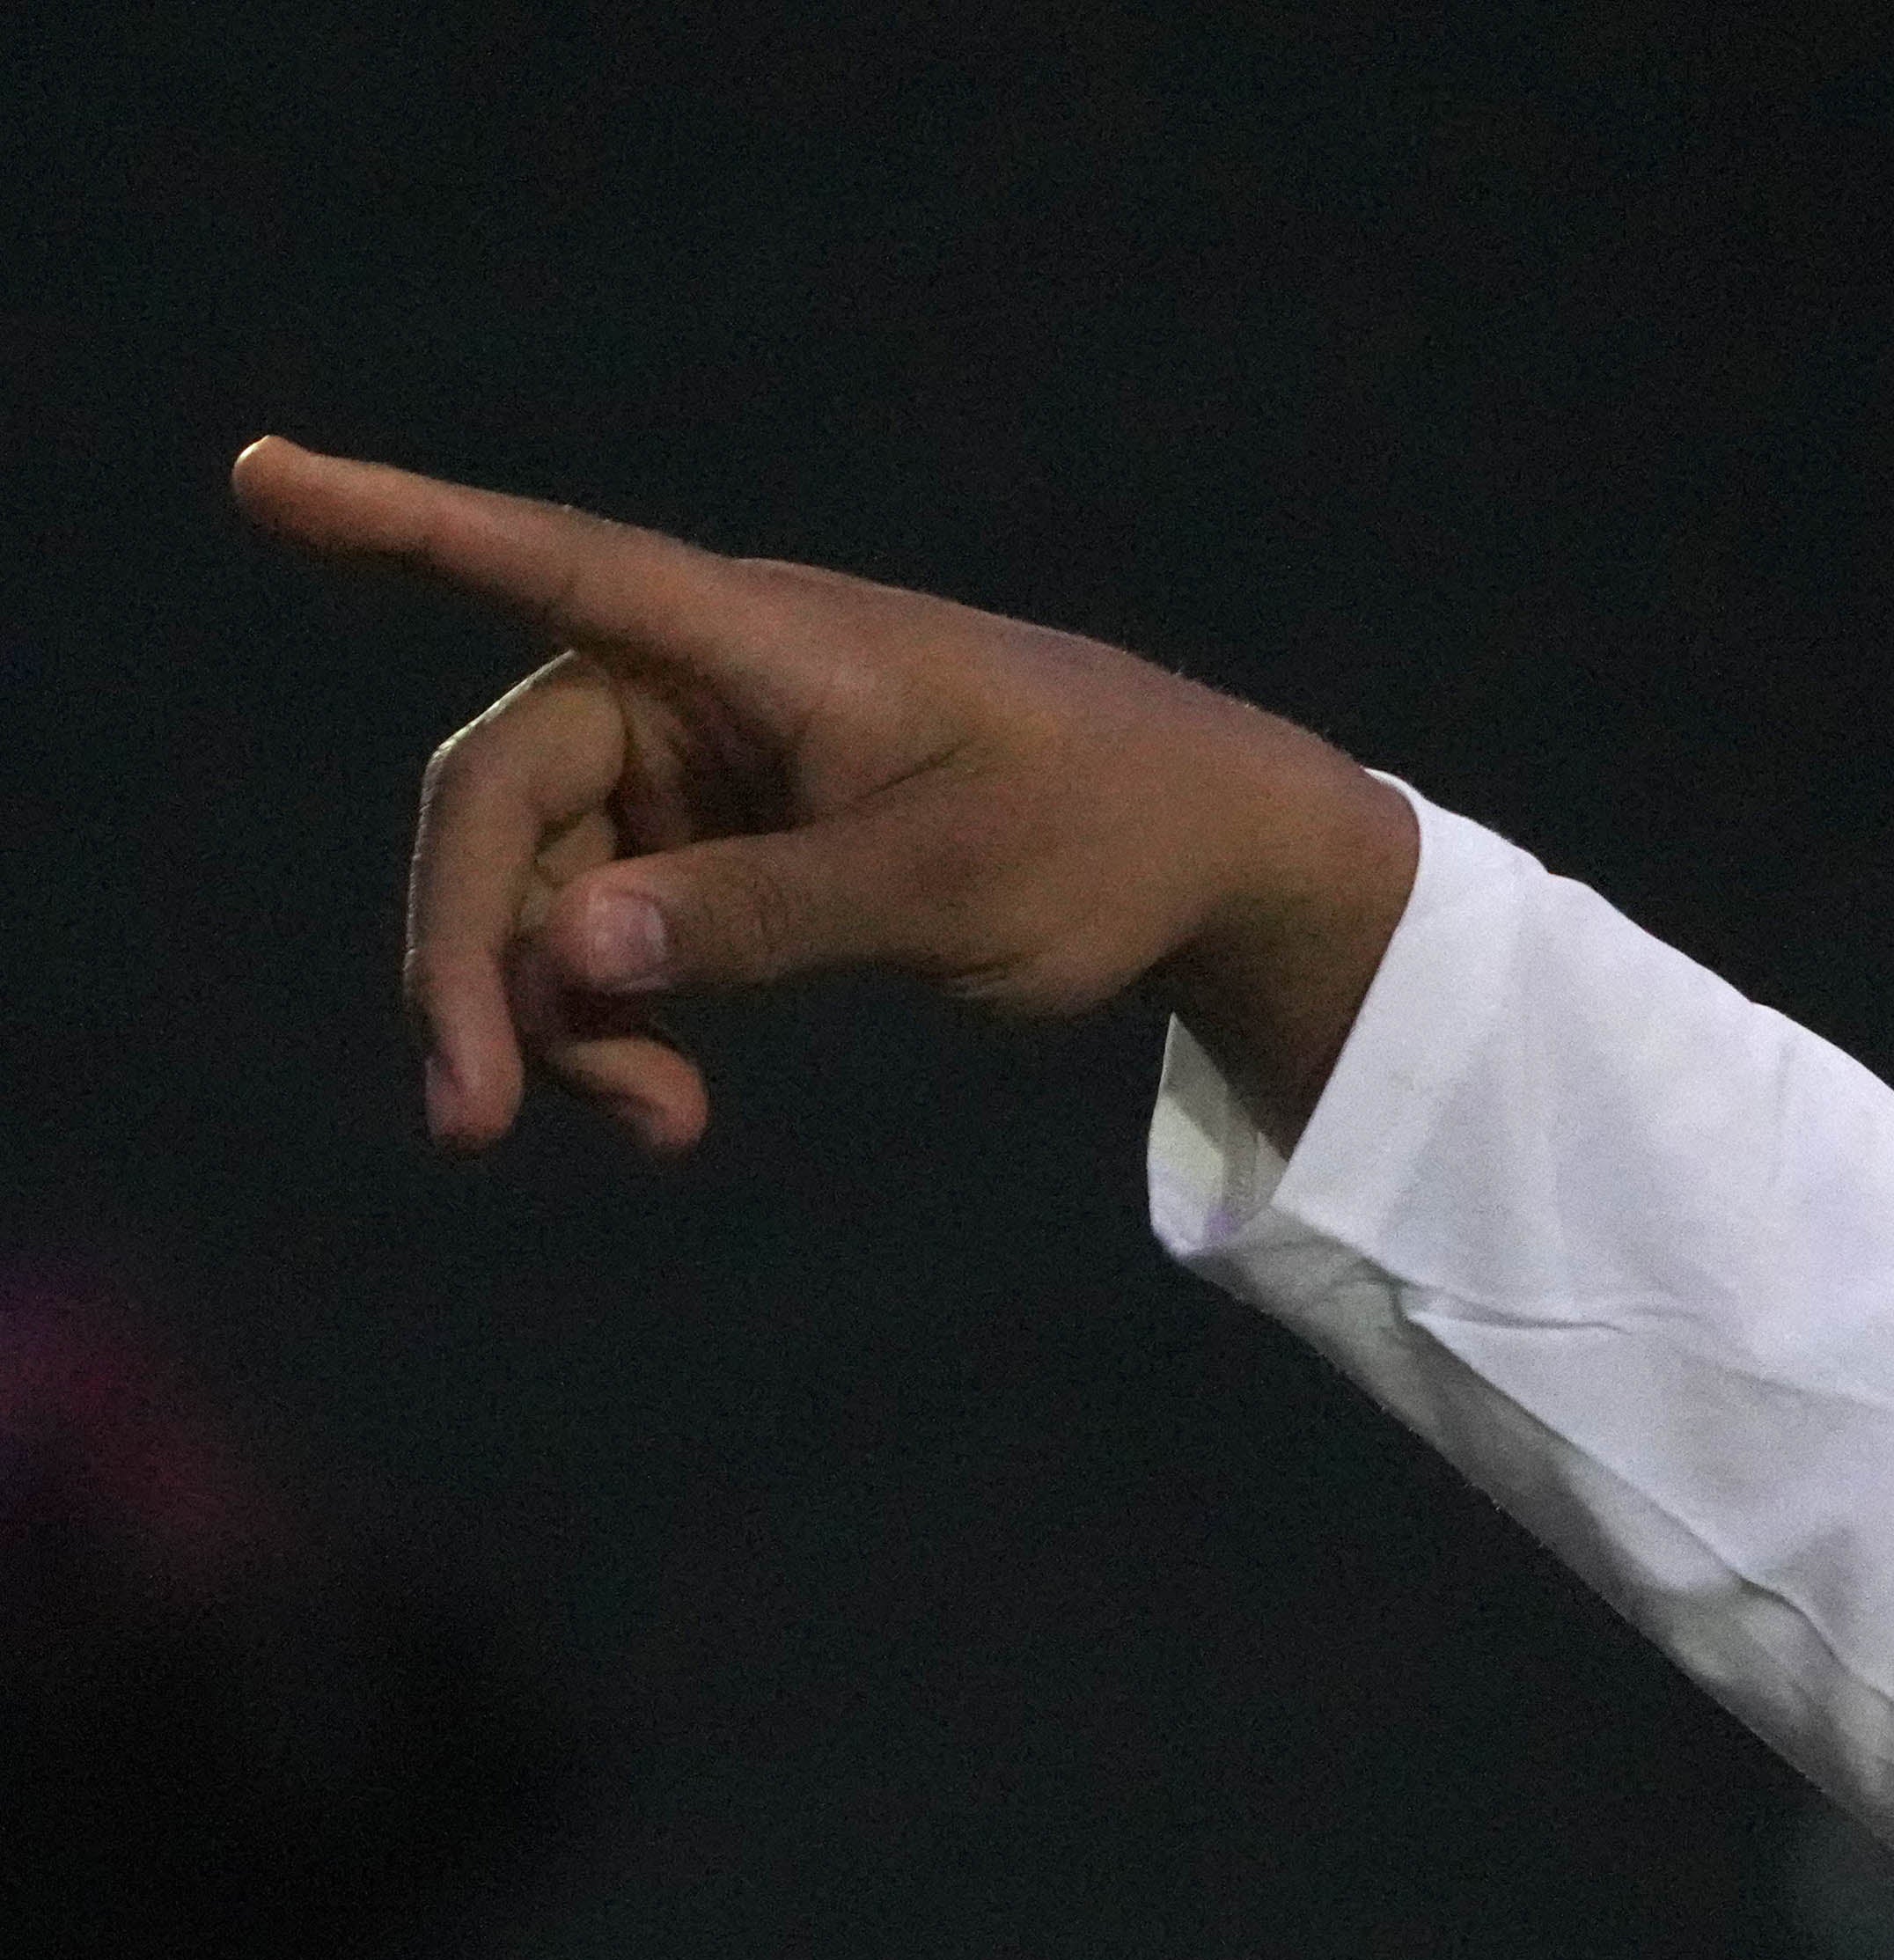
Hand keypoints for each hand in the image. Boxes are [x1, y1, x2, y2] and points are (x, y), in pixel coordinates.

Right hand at [231, 438, 1418, 1155]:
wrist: (1212, 854)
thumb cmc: (1102, 831)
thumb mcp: (947, 889)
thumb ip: (761, 919)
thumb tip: (571, 955)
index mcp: (747, 641)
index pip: (543, 565)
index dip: (397, 525)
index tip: (260, 475)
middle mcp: (692, 685)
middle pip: (500, 800)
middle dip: (472, 955)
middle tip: (475, 1120)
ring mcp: (697, 767)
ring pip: (544, 887)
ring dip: (556, 1014)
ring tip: (653, 1131)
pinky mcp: (719, 843)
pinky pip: (609, 929)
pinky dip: (615, 1018)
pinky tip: (666, 1110)